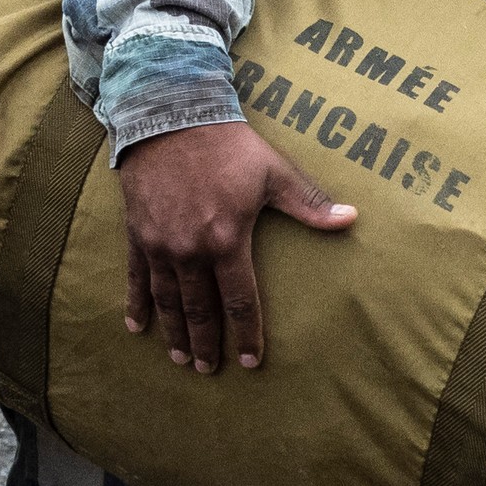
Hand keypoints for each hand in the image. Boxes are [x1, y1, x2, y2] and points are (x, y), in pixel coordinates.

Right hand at [115, 120, 355, 371]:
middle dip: (206, 344)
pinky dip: (135, 304)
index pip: (239, 301)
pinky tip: (136, 327)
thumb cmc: (228, 145)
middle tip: (209, 370)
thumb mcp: (274, 172)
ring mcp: (161, 245)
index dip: (246, 334)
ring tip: (180, 359)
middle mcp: (191, 252)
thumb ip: (309, 203)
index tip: (251, 361)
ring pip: (168, 301)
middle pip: (200, 311)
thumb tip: (351, 219)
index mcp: (227, 241)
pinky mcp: (138, 234)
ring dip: (175, 334)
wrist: (170, 115)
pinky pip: (136, 278)